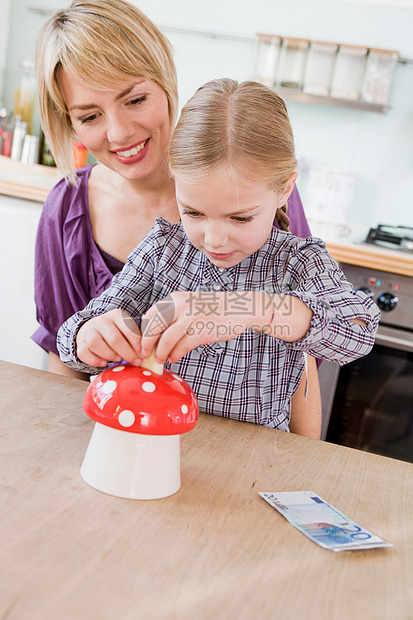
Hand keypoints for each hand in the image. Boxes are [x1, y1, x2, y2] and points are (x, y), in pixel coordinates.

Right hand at [76, 308, 141, 366]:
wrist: (91, 329)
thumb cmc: (115, 331)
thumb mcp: (126, 328)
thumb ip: (137, 336)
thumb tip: (147, 350)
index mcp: (116, 315)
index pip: (128, 329)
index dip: (137, 345)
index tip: (144, 355)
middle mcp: (101, 321)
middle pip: (114, 339)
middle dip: (128, 353)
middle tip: (135, 362)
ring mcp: (89, 331)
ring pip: (97, 344)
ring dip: (110, 355)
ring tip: (118, 359)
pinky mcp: (80, 343)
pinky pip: (85, 354)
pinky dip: (95, 361)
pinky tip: (104, 362)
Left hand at [140, 291, 270, 363]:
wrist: (238, 308)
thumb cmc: (211, 309)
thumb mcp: (188, 304)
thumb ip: (172, 316)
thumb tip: (154, 335)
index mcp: (174, 299)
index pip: (149, 315)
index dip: (143, 331)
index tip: (142, 342)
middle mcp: (180, 306)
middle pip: (153, 327)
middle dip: (146, 343)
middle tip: (144, 354)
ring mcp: (190, 318)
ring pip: (166, 340)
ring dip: (160, 352)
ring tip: (159, 359)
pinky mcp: (201, 331)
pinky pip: (181, 347)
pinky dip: (175, 354)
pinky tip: (174, 358)